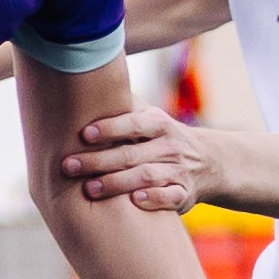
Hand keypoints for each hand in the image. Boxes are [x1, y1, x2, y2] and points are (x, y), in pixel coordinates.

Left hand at [59, 105, 217, 212]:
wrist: (209, 162)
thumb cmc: (162, 137)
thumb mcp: (150, 116)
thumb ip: (124, 104)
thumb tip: (87, 78)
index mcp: (159, 124)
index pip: (133, 123)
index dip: (109, 128)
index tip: (83, 134)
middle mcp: (169, 146)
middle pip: (132, 154)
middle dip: (99, 160)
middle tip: (69, 166)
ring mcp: (178, 171)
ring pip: (147, 176)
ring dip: (118, 183)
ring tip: (89, 188)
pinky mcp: (184, 194)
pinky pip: (171, 197)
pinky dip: (154, 199)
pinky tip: (134, 200)